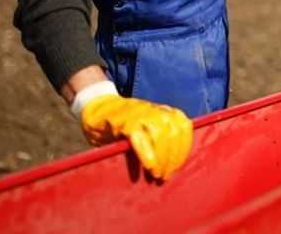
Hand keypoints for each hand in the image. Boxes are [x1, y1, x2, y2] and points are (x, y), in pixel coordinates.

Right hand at [79, 93, 193, 180]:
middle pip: (173, 133)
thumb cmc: (124, 123)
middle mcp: (156, 110)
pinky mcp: (124, 121)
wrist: (97, 106)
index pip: (183, 127)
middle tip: (165, 175)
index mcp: (165, 111)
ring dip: (161, 158)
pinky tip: (147, 166)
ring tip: (156, 174)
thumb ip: (161, 138)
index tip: (177, 167)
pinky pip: (139, 137)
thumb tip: (173, 164)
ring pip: (160, 135)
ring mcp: (140, 114)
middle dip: (172, 158)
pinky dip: (146, 153)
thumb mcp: (147, 126)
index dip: (183, 149)